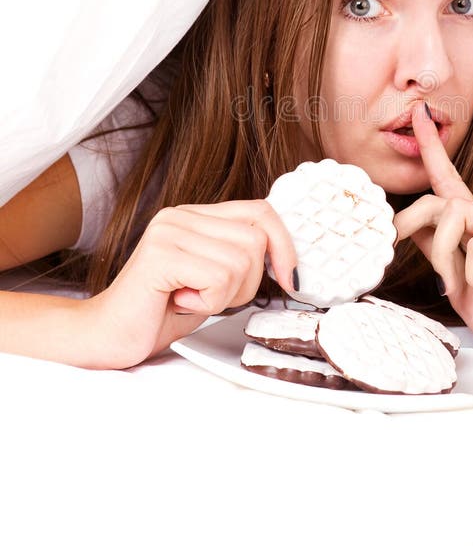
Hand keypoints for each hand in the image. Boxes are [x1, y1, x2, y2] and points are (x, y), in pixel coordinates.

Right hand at [86, 200, 296, 368]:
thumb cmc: (160, 313)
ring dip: (225, 295)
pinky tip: (179, 302)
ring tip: (191, 299)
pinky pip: (219, 278)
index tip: (289, 279)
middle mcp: (181, 215)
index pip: (260, 211)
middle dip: (248, 282)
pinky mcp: (160, 254)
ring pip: (242, 261)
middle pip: (256, 239)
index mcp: (195, 215)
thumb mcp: (212, 280)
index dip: (284, 245)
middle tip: (211, 297)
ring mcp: (169, 231)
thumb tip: (287, 255)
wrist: (107, 337)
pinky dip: (208, 302)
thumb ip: (239, 257)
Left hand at [392, 102, 472, 371]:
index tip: (418, 114)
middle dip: (411, 221)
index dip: (432, 148)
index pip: (449, 181)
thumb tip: (413, 229)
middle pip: (441, 200)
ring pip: (457, 217)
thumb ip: (440, 254)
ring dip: (447, 257)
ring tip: (461, 285)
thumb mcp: (459, 284)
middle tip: (397, 245)